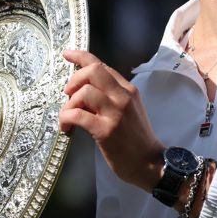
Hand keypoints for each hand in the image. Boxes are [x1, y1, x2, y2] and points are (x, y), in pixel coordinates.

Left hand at [59, 49, 164, 191]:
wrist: (150, 164)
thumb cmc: (136, 139)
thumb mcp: (129, 109)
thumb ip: (111, 96)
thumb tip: (83, 89)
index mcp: (128, 89)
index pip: (102, 65)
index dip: (81, 57)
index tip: (67, 54)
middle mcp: (123, 96)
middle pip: (92, 71)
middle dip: (73, 80)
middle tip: (67, 95)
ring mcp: (115, 113)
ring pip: (83, 92)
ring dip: (69, 104)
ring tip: (68, 118)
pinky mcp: (106, 130)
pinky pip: (78, 115)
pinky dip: (66, 118)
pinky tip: (67, 128)